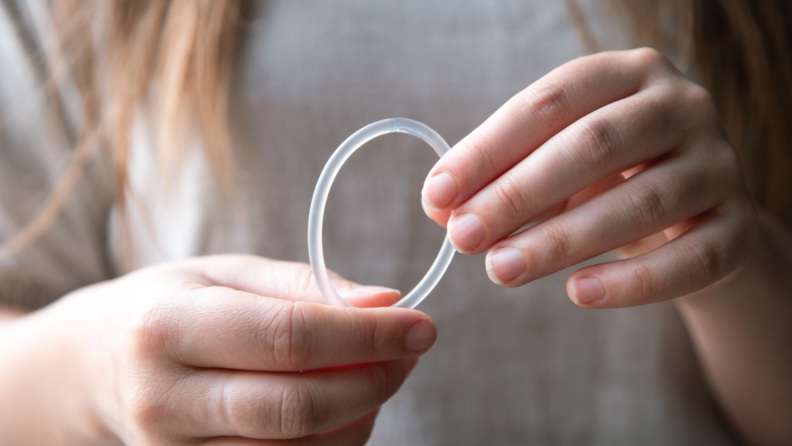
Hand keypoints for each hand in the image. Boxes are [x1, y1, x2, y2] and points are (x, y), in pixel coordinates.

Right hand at [3, 255, 435, 444]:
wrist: (94, 366)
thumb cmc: (173, 305)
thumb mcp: (228, 272)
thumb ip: (306, 286)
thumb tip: (386, 304)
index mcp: (170, 325)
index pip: (287, 337)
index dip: (366, 335)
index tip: (421, 326)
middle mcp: (164, 397)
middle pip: (294, 408)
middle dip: (373, 381)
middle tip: (412, 351)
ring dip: (359, 413)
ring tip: (377, 371)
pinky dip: (333, 442)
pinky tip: (346, 406)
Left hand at [422, 48, 757, 307]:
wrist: (694, 216)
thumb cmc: (607, 178)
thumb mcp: (553, 165)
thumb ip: (499, 179)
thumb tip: (440, 208)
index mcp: (626, 74)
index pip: (549, 102)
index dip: (488, 149)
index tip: (437, 195)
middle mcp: (681, 106)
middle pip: (594, 145)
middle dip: (518, 194)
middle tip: (463, 237)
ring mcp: (718, 164)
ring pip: (641, 203)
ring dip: (561, 241)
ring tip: (501, 270)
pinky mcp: (738, 227)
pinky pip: (688, 259)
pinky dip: (631, 282)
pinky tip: (577, 293)